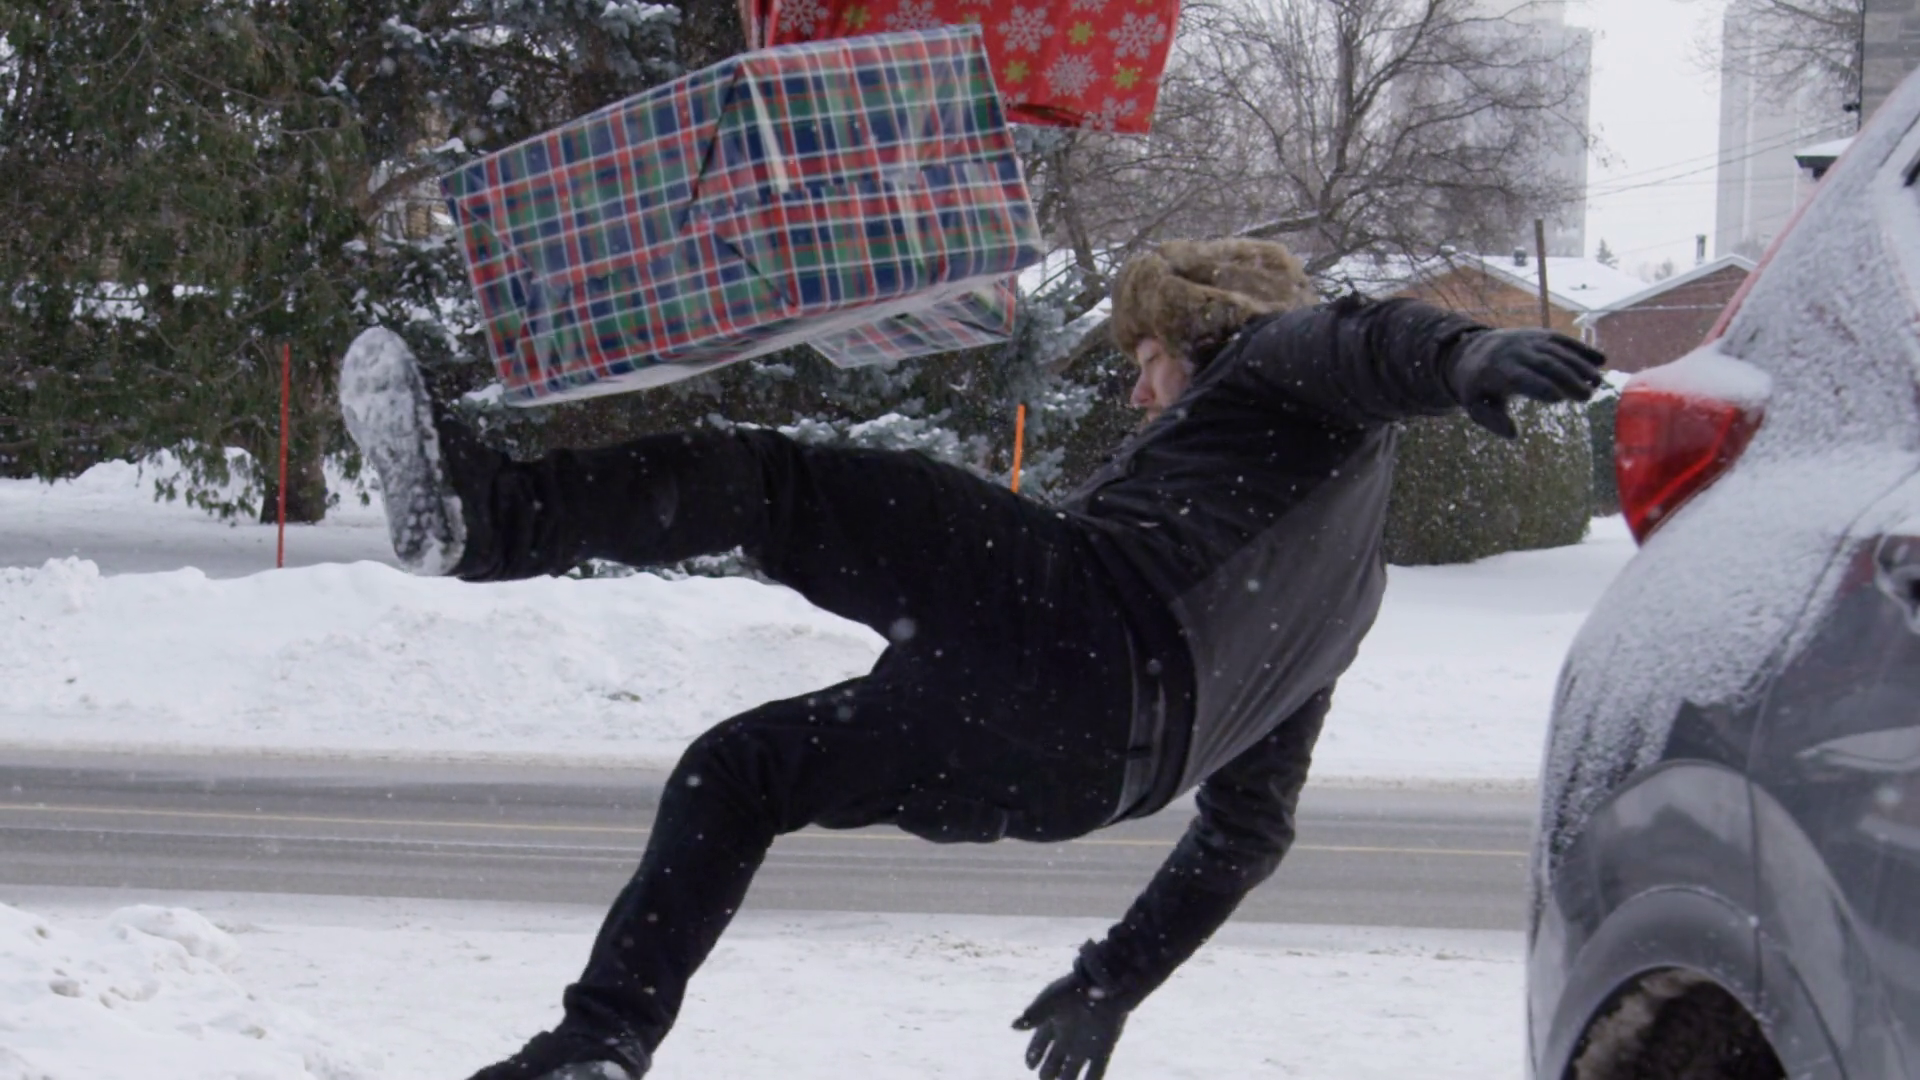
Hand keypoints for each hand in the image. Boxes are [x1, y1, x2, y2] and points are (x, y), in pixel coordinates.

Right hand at [1013, 968, 1128, 1079]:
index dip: (1033, 1056)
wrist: (1106, 984)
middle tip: (1046, 1078)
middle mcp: (1068, 1037)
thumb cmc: (1075, 989)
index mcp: (1053, 1024)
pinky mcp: (1103, 1048)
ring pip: (1072, 1070)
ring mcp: (1085, 1044)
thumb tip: (1014, 1026)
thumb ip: (1034, 1015)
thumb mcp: (1051, 1000)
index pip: (1038, 1046)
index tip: (1030, 1065)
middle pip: (1053, 1062)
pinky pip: (1097, 1070)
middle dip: (1048, 1073)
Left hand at [1448, 328, 1606, 438]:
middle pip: (1545, 363)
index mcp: (1497, 370)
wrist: (1473, 350)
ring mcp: (1529, 341)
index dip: (1540, 386)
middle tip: (1587, 395)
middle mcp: (1515, 352)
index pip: (1521, 377)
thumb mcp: (1476, 405)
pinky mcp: (1540, 335)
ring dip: (1580, 365)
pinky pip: (1563, 340)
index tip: (1560, 399)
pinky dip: (1582, 349)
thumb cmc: (1478, 386)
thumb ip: (1492, 420)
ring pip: (1557, 350)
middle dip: (1567, 377)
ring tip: (1597, 382)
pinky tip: (1602, 360)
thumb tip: (1514, 434)